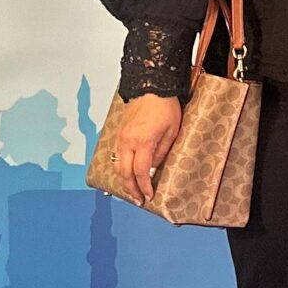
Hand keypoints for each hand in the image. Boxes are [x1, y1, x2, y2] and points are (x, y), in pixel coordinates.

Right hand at [112, 93, 182, 207]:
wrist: (152, 86)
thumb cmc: (166, 107)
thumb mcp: (172, 132)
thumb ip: (160, 153)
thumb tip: (151, 171)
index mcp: (142, 141)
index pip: (140, 172)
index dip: (144, 187)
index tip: (148, 196)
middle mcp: (127, 141)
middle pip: (125, 172)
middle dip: (131, 189)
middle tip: (138, 200)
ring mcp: (121, 137)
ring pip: (118, 165)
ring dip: (124, 180)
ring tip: (132, 190)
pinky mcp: (119, 133)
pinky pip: (116, 155)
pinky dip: (120, 167)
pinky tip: (125, 174)